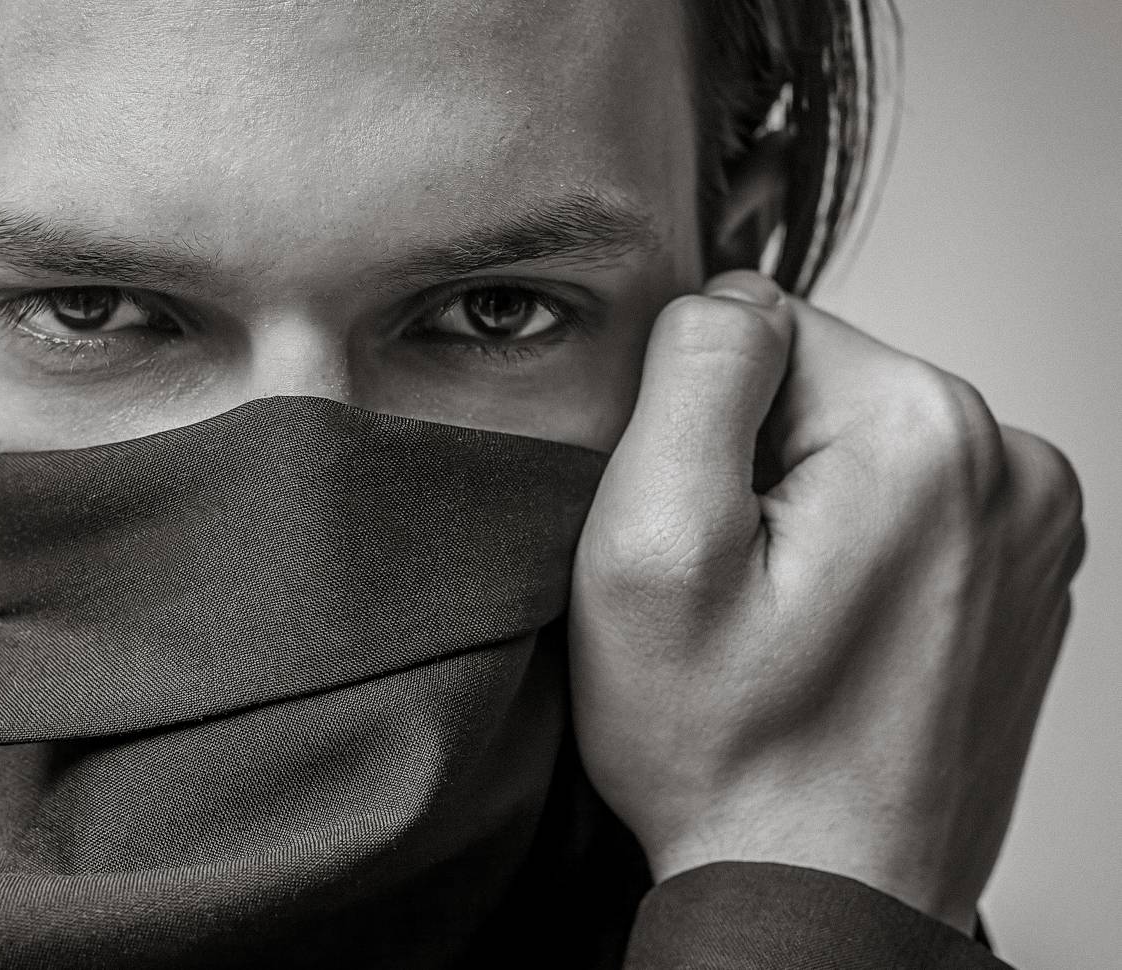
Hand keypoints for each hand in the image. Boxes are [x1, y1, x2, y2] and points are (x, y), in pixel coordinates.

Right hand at [569, 270, 1084, 931]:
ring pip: (859, 446)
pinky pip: (906, 506)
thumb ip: (690, 375)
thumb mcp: (652, 547)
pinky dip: (853, 550)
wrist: (819, 895)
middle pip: (819, 386)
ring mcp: (1033, 524)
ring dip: (801, 510)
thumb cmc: (729, 749)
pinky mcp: (1025, 574)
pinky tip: (829, 633)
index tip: (702, 536)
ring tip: (781, 620)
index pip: (763, 327)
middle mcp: (1011, 462)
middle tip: (733, 588)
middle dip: (752, 465)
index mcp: (925, 431)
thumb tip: (727, 298)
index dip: (694, 427)